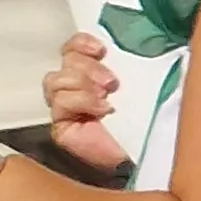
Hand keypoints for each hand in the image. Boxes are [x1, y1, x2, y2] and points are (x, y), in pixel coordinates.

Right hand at [43, 33, 129, 170]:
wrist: (142, 157)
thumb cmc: (145, 123)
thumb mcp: (141, 87)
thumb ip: (131, 67)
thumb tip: (138, 42)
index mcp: (92, 73)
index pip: (73, 48)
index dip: (81, 43)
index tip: (101, 50)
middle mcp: (75, 87)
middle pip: (66, 61)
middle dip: (88, 66)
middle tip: (112, 82)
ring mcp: (65, 107)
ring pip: (56, 80)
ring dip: (82, 84)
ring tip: (106, 96)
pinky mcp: (61, 125)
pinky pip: (60, 103)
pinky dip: (81, 101)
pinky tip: (102, 110)